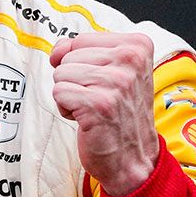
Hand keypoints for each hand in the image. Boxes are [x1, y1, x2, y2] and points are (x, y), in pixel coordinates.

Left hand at [48, 33, 161, 196]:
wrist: (132, 157)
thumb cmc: (119, 114)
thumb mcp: (111, 72)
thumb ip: (82, 50)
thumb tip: (57, 49)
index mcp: (137, 45)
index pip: (81, 39)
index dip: (80, 64)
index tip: (103, 83)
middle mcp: (131, 59)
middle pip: (69, 56)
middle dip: (74, 80)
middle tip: (99, 99)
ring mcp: (117, 81)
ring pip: (61, 74)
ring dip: (70, 95)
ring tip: (94, 109)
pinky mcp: (99, 103)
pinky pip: (59, 92)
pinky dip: (66, 109)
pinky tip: (87, 119)